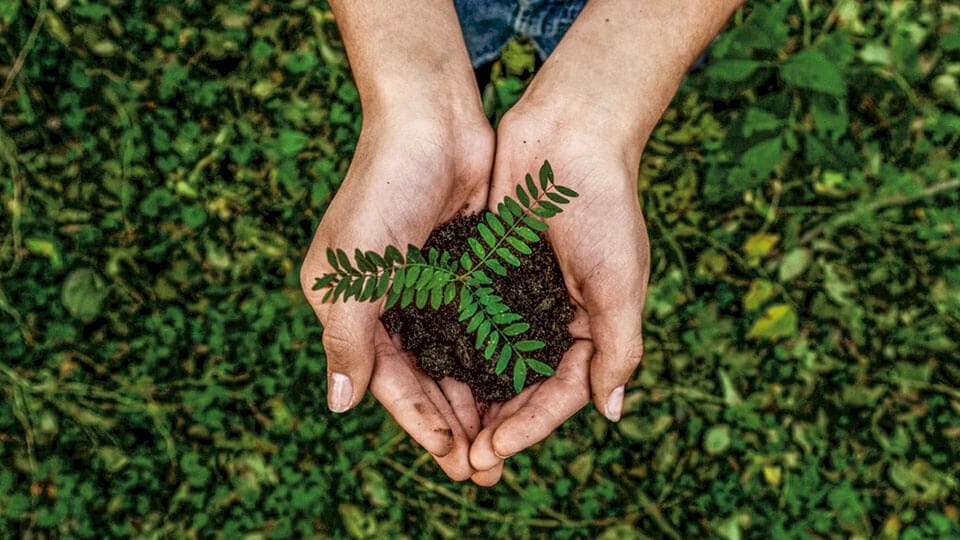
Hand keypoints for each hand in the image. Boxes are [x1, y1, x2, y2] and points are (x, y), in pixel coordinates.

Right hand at [300, 114, 493, 480]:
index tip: (454, 462)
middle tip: (487, 468)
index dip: (421, 424)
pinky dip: (494, 357)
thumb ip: (347, 339)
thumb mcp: (354, 270)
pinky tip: (519, 386)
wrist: (432, 121)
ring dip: (477, 399)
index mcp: (350, 307)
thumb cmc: (384, 189)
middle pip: (424, 379)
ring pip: (454, 359)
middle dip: (454, 423)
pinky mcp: (463, 270)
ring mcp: (427, 287)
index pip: (388, 382)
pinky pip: (479, 326)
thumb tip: (339, 406)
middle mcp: (387, 303)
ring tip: (506, 440)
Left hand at [467, 108, 650, 484]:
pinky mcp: (486, 270)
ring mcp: (518, 296)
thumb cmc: (604, 206)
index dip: (531, 425)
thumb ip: (618, 347)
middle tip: (465, 458)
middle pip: (522, 386)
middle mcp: (553, 317)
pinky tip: (427, 374)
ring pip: (491, 360)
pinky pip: (468, 319)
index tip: (497, 448)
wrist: (569, 133)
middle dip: (497, 423)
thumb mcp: (620, 282)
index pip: (561, 392)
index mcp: (592, 326)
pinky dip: (452, 349)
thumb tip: (612, 413)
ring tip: (444, 430)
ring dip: (471, 396)